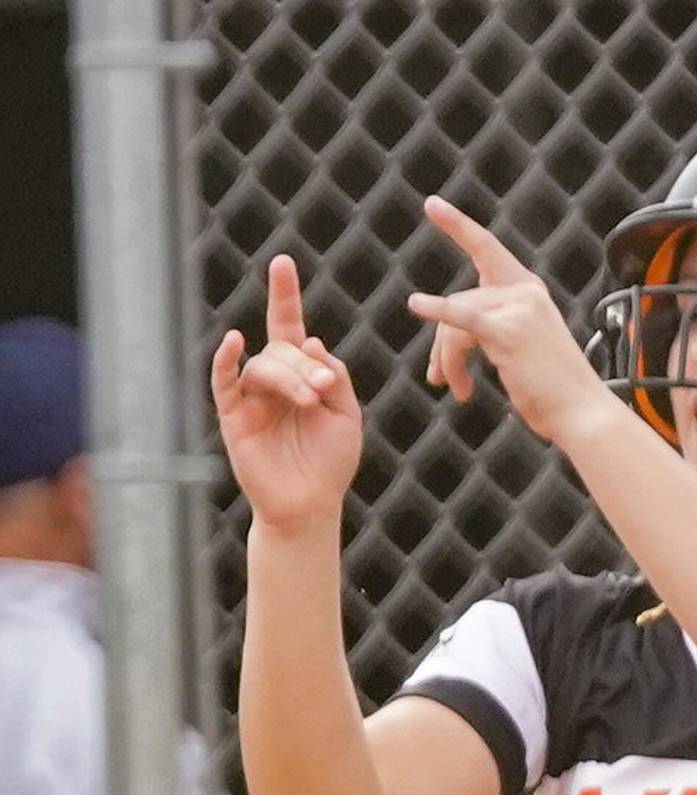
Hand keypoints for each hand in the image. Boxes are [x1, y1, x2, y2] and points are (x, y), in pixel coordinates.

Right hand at [211, 256, 362, 532]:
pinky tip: (233, 342)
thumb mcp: (347, 415)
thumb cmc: (330, 463)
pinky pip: (224, 381)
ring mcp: (252, 398)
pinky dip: (225, 360)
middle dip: (305, 365)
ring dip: (289, 378)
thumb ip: (335, 375)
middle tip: (323, 391)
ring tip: (309, 401)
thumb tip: (311, 342)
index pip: (289, 327)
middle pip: (283, 350)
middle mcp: (274, 381)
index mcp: (301, 375)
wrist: (310, 506)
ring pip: (264, 366)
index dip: (285, 295)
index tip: (283, 262)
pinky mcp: (234, 418)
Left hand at [409, 197, 613, 447]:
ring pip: (457, 322)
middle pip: (461, 302)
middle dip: (442, 345)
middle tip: (437, 379)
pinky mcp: (508, 333)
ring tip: (457, 391)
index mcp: (530, 292)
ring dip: (449, 361)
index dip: (459, 226)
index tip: (433, 205)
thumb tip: (448, 343)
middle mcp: (525, 293)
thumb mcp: (524, 350)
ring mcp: (518, 310)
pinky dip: (438, 310)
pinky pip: (463, 320)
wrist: (582, 413)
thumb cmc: (554, 393)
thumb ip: (493, 332)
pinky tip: (417, 304)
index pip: (488, 250)